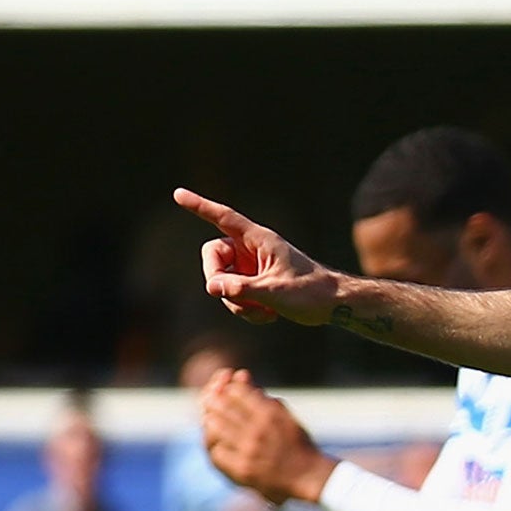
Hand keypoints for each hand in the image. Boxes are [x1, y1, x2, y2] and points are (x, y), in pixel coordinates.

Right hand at [174, 187, 338, 325]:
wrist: (333, 305)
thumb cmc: (311, 293)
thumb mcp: (275, 292)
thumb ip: (242, 289)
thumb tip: (212, 287)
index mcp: (258, 239)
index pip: (223, 218)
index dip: (199, 207)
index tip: (178, 194)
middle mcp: (251, 250)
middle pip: (213, 257)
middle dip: (220, 282)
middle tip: (238, 301)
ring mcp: (251, 267)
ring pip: (222, 282)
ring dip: (237, 303)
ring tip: (265, 312)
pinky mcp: (254, 284)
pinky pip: (234, 296)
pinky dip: (246, 309)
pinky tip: (269, 316)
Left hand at [201, 368, 336, 503]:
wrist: (308, 476)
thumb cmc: (297, 443)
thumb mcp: (285, 415)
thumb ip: (264, 398)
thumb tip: (241, 375)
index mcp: (270, 414)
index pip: (236, 391)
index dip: (228, 389)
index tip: (227, 391)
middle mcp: (258, 430)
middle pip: (222, 406)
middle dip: (215, 401)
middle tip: (211, 402)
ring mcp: (249, 450)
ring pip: (215, 427)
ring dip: (211, 421)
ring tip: (212, 420)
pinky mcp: (242, 468)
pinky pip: (218, 451)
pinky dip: (216, 445)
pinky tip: (218, 443)